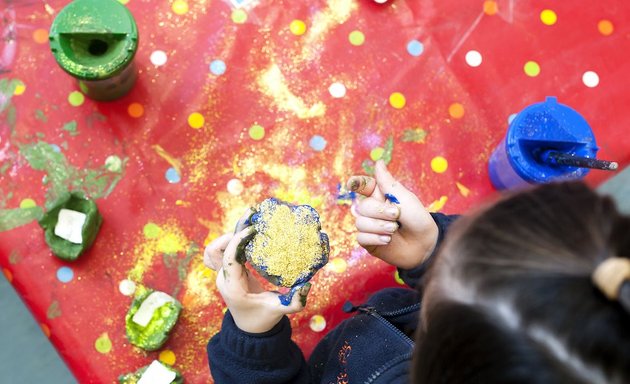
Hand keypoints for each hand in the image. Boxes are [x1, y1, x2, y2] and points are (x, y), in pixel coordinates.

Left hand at [204, 219, 310, 333]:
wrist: (250, 328)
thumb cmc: (264, 318)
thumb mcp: (280, 310)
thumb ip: (294, 301)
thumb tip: (307, 285)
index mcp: (234, 287)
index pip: (229, 258)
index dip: (238, 241)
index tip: (253, 229)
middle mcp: (224, 278)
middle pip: (218, 249)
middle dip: (234, 231)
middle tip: (253, 216)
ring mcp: (223, 274)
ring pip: (216, 248)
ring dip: (231, 233)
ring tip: (251, 221)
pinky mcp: (228, 270)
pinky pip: (220, 251)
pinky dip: (228, 240)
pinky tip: (244, 232)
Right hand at [347, 160, 437, 268]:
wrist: (425, 245)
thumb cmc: (418, 219)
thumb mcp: (406, 199)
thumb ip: (388, 183)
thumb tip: (378, 162)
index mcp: (382, 196)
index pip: (364, 186)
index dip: (357, 183)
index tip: (353, 184)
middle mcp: (374, 210)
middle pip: (362, 206)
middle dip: (379, 212)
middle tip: (396, 215)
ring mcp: (370, 226)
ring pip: (360, 222)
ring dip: (379, 226)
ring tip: (394, 230)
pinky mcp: (369, 242)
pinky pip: (360, 237)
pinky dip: (375, 238)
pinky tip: (388, 240)